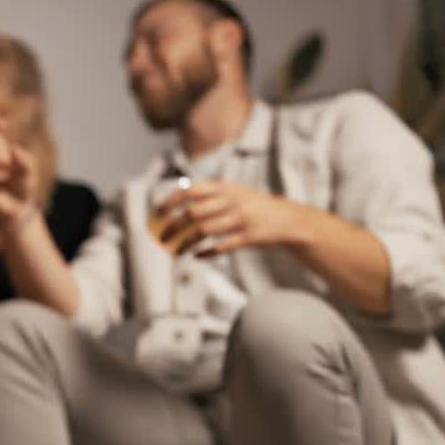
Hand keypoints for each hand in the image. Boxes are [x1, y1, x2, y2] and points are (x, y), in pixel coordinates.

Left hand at [158, 181, 308, 256]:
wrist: (287, 219)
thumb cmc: (252, 207)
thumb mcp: (234, 192)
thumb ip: (210, 194)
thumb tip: (176, 199)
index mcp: (225, 188)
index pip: (191, 190)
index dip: (171, 201)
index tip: (157, 213)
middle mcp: (232, 200)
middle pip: (193, 212)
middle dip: (173, 226)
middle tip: (161, 238)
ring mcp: (241, 218)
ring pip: (204, 231)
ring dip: (185, 243)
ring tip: (175, 251)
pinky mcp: (249, 236)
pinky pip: (222, 246)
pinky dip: (206, 252)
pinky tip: (196, 256)